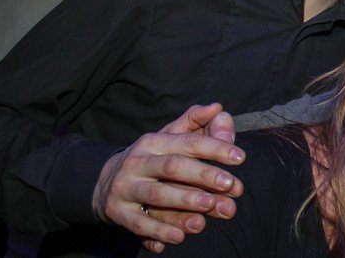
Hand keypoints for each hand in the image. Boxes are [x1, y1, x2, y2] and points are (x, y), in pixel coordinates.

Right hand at [92, 103, 243, 252]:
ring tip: (211, 207)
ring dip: (185, 203)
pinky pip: (139, 224)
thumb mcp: (168, 137)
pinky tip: (180, 236)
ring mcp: (126, 188)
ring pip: (157, 196)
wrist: (103, 183)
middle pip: (173, 167)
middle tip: (231, 184)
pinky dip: (158, 231)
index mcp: (154, 141)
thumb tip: (218, 107)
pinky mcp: (118, 213)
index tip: (240, 157)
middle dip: (203, 176)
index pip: (188, 142)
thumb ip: (195, 122)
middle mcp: (138, 162)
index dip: (215, 148)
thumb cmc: (151, 159)